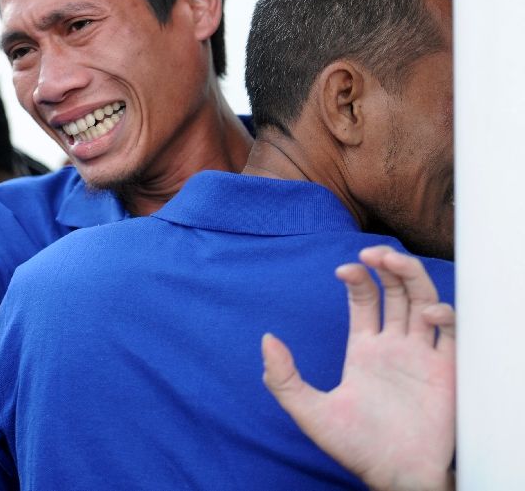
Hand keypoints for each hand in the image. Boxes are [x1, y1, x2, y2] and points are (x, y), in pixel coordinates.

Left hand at [261, 245, 455, 490]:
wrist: (395, 475)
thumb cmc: (355, 448)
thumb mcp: (309, 411)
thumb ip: (283, 379)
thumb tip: (266, 340)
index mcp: (365, 348)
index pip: (365, 298)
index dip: (358, 276)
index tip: (344, 268)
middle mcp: (395, 346)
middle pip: (397, 291)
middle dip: (388, 265)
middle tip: (375, 252)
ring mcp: (422, 356)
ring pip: (425, 300)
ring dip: (414, 276)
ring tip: (395, 262)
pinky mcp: (448, 372)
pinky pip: (453, 334)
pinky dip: (445, 314)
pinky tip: (428, 313)